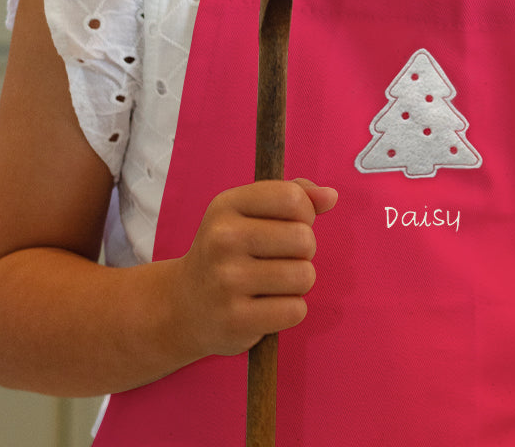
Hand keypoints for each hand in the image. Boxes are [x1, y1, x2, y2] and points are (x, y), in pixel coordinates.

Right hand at [169, 178, 337, 360]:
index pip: (292, 198)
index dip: (305, 212)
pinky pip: (295, 310)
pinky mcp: (236, 320)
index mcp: (227, 205)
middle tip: (280, 258)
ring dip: (299, 282)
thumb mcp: (249, 211)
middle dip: (304, 250)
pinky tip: (266, 306)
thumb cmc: (229, 251)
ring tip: (274, 282)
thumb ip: (294, 195)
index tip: (293, 222)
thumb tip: (330, 196)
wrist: (184, 305)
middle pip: (304, 238)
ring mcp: (227, 281)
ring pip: (304, 276)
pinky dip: (290, 310)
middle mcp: (223, 240)